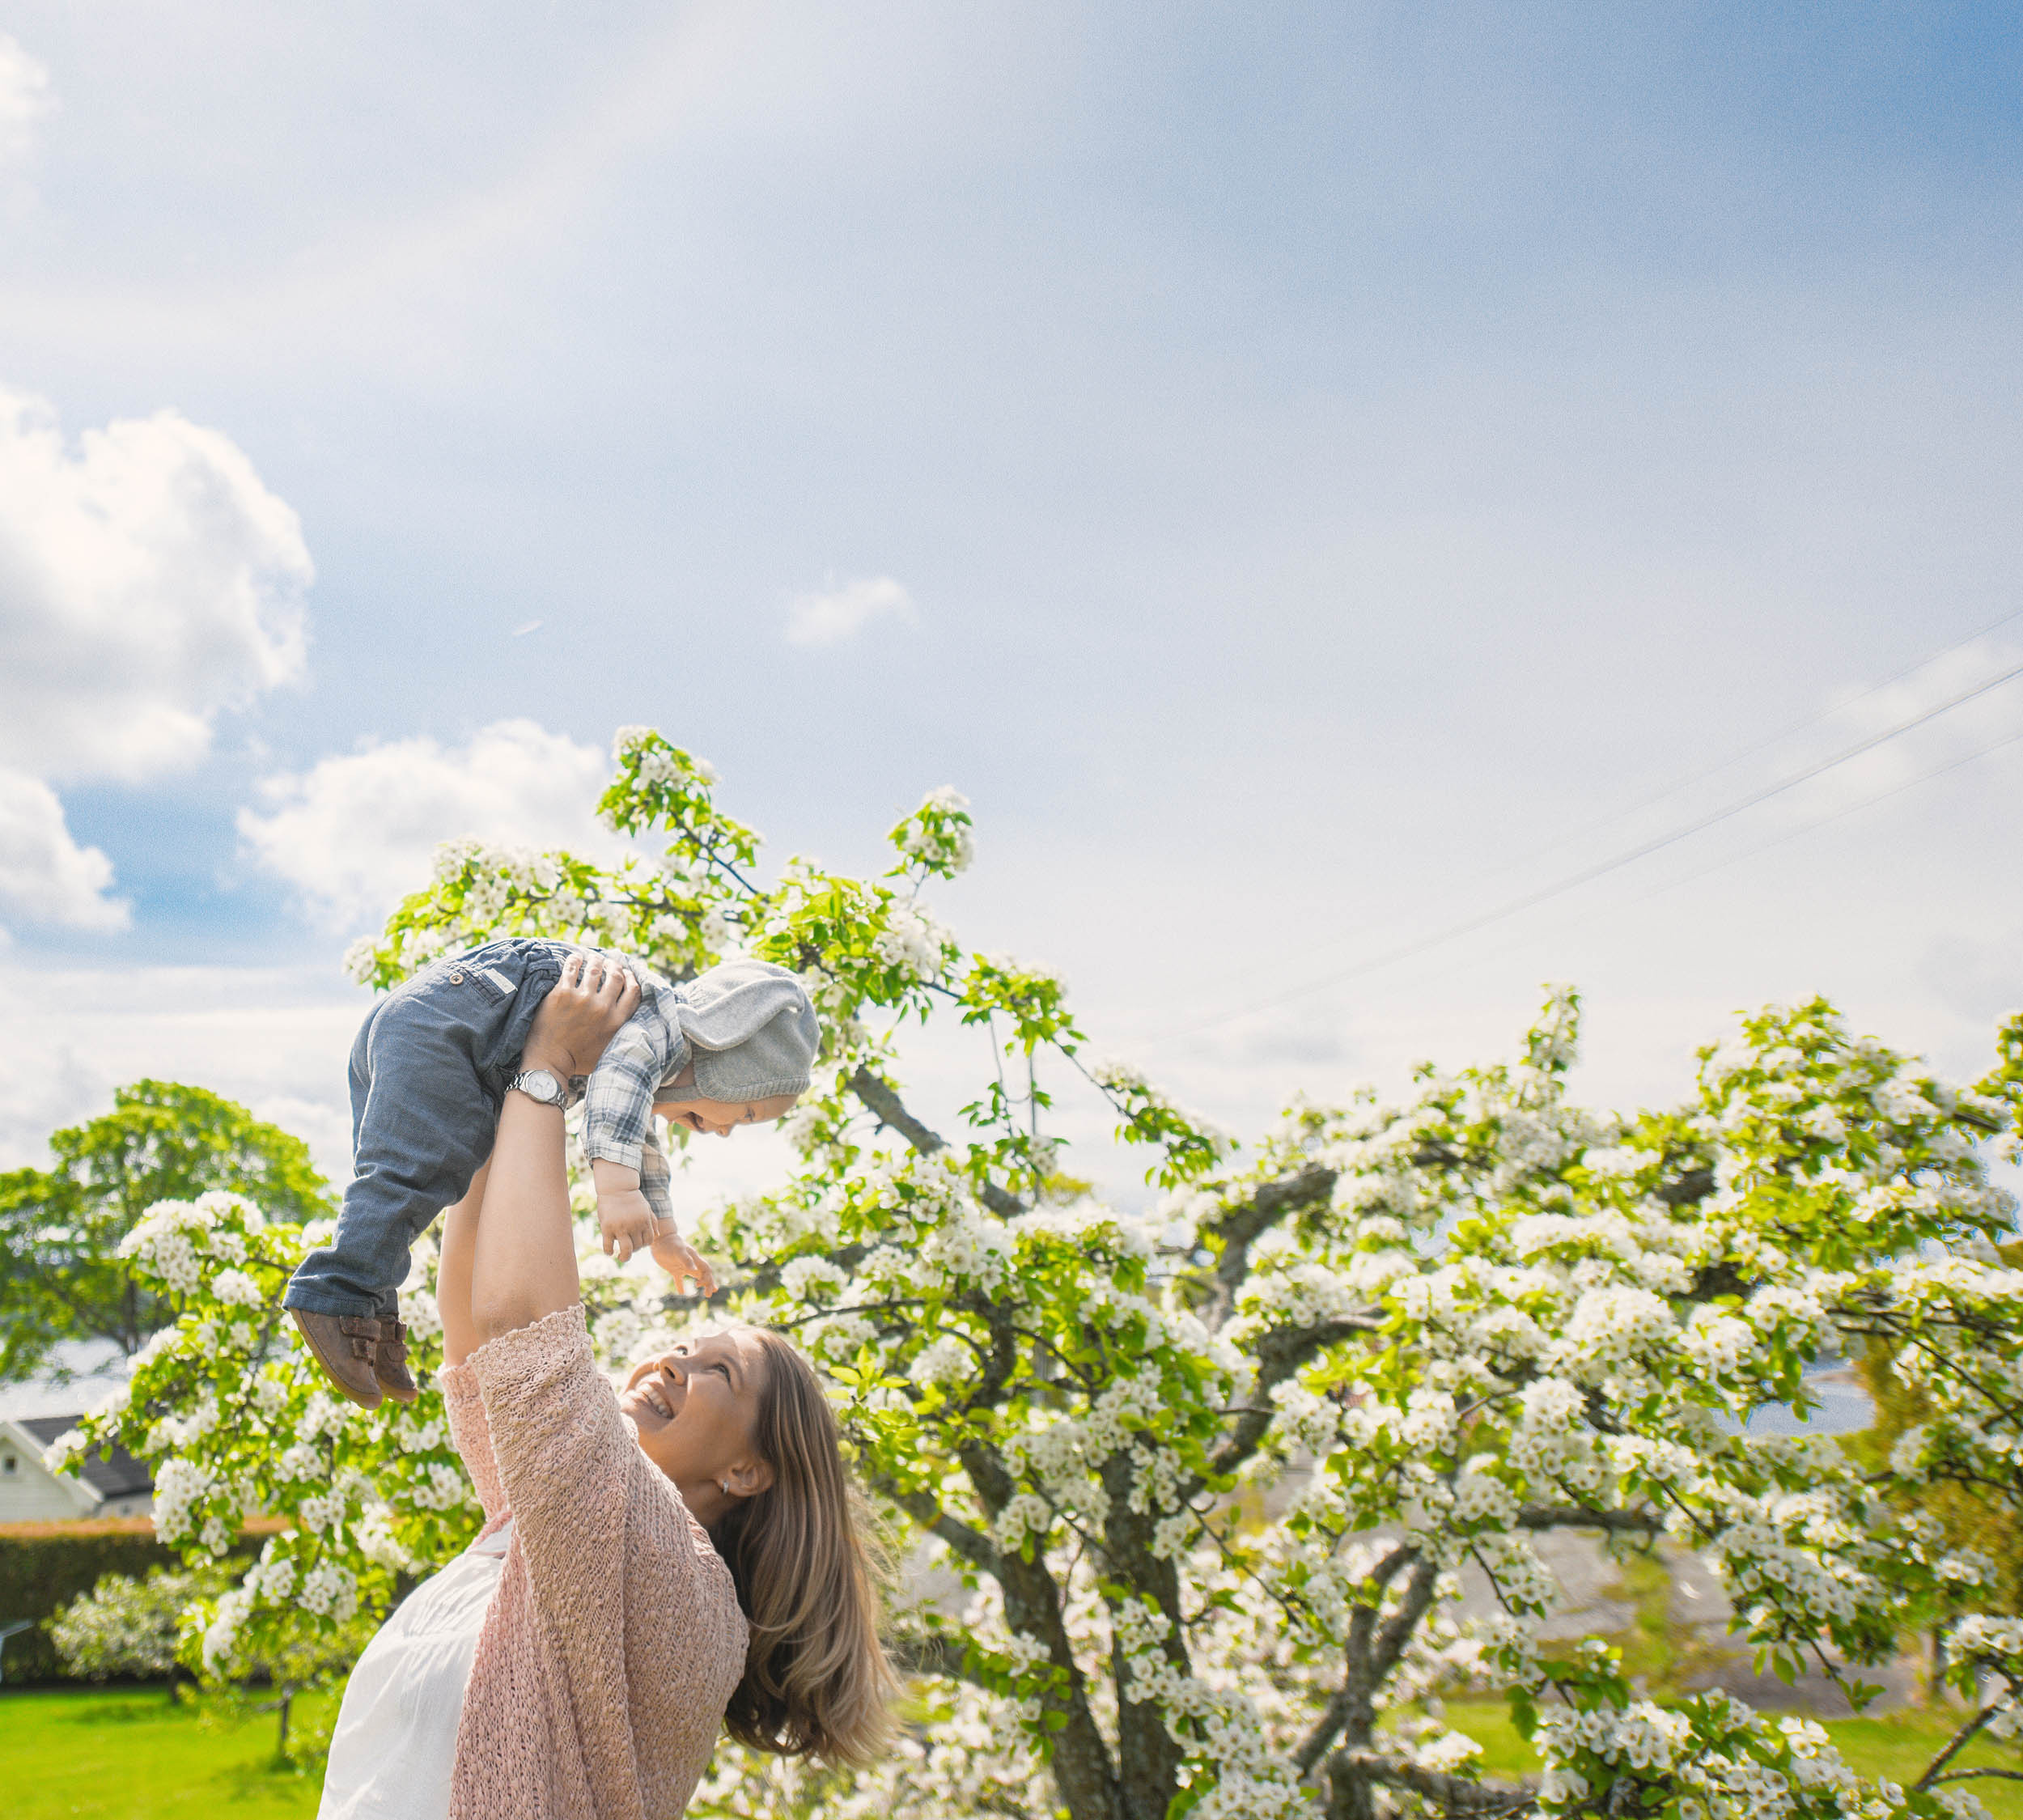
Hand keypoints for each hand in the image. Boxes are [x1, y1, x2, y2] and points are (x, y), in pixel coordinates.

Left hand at [524, 952, 638, 1078]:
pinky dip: (575, 959)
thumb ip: (620, 1034)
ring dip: (596, 960)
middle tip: (609, 963)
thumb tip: (629, 1022)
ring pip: (595, 968)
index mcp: (617, 1021)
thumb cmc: (578, 1060)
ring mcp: (582, 999)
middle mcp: (603, 1008)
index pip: (633, 990)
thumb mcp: (610, 1050)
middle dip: (614, 965)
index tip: (626, 973)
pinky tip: (576, 958)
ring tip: (593, 958)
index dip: (631, 977)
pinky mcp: (562, 994)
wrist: (549, 1062)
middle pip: (616, 975)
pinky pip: (572, 967)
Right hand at [598, 1188, 658, 1264]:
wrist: (616, 1187)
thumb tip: (657, 1236)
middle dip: (634, 1250)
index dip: (643, 1245)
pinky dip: (608, 1252)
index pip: (648, 1241)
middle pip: (638, 1247)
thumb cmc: (632, 1198)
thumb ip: (653, 1221)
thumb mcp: (646, 1208)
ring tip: (621, 1257)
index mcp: (645, 1221)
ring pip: (626, 1250)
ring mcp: (620, 1227)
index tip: (637, 1243)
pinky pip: (608, 1245)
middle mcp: (634, 1225)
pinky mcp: (607, 1228)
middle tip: (628, 1248)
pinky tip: (609, 1252)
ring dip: (624, 1257)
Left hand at [650, 1226, 717, 1297]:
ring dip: (702, 1284)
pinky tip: (681, 1292)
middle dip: (708, 1284)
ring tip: (706, 1294)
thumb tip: (694, 1271)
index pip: (706, 1270)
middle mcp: (691, 1263)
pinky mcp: (674, 1269)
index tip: (698, 1285)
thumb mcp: (679, 1251)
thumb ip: (686, 1260)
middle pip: (704, 1275)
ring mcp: (683, 1266)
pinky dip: (681, 1286)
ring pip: (696, 1276)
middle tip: (708, 1295)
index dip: (706, 1278)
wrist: (660, 1239)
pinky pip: (679, 1279)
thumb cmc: (671, 1244)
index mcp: (695, 1259)